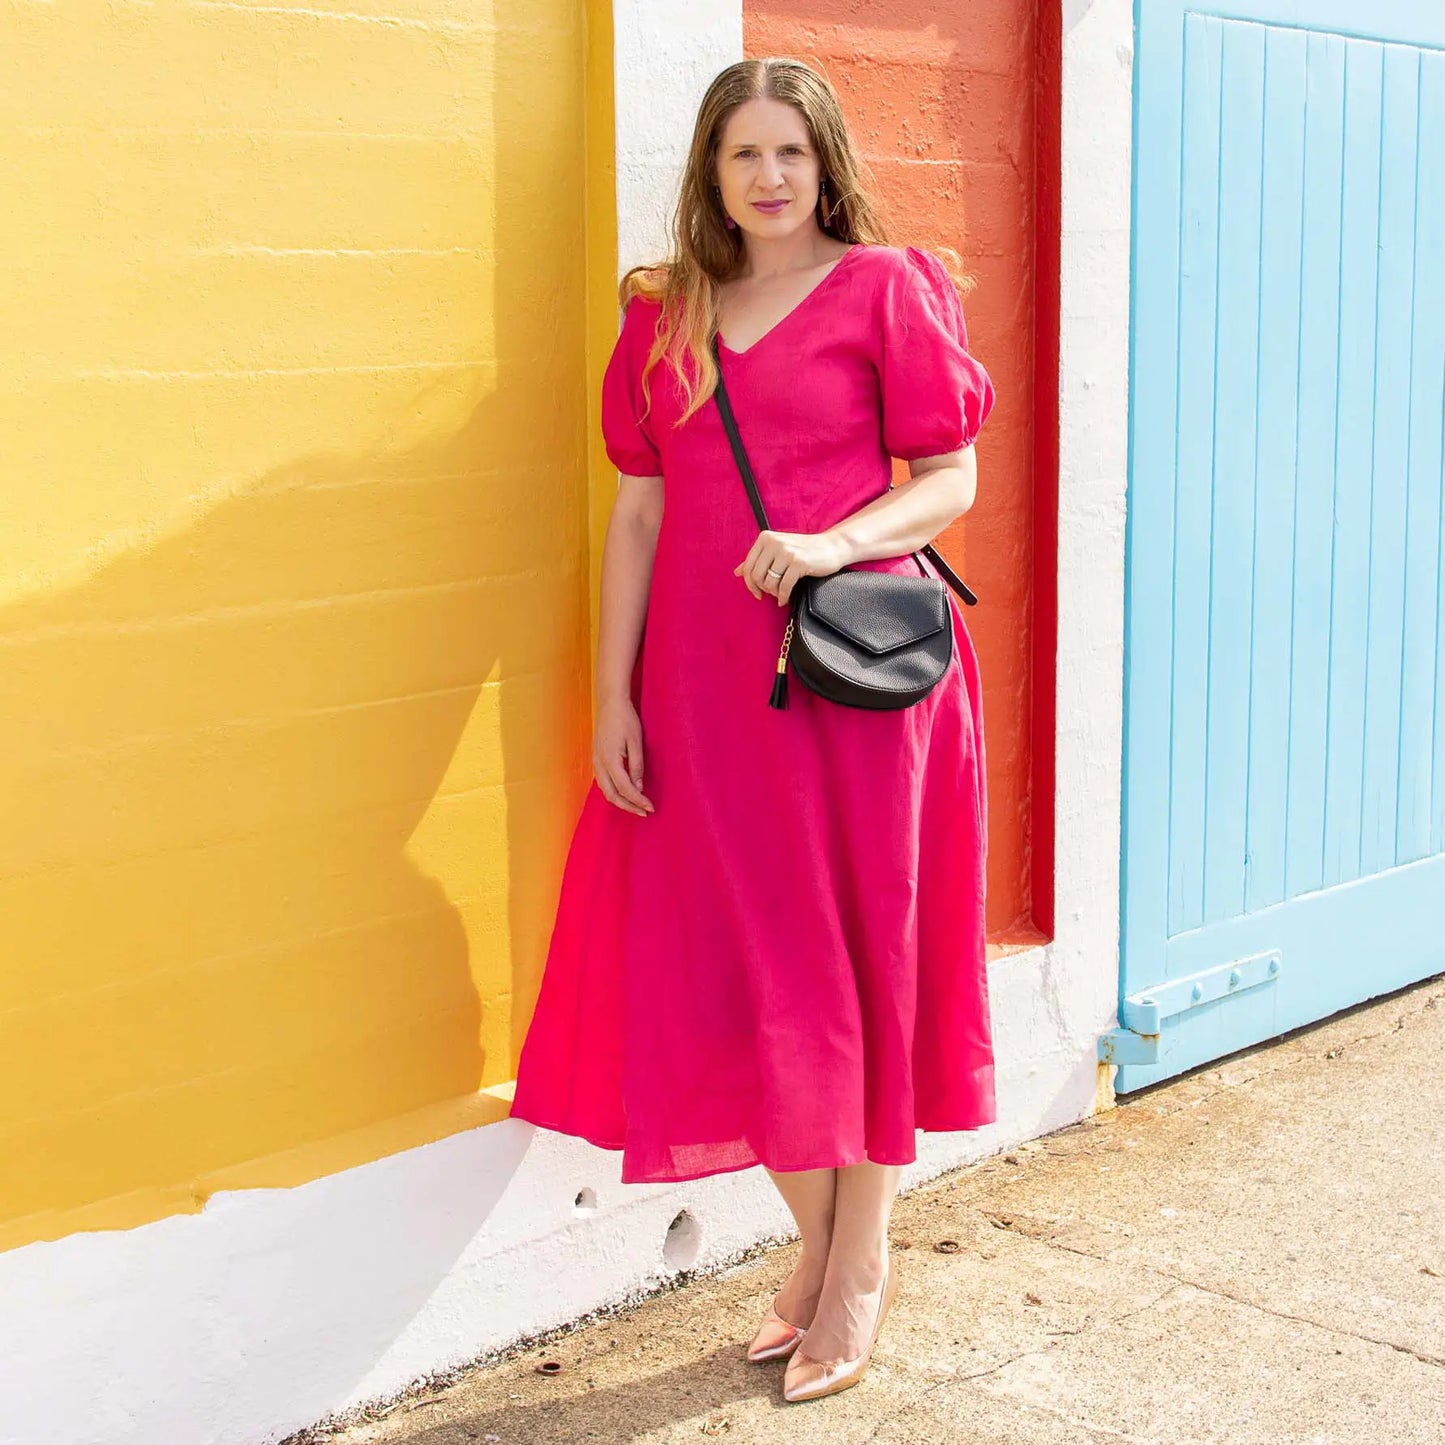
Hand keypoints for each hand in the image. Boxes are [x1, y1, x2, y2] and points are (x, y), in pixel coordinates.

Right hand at [593, 695, 653, 816]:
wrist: (610, 703)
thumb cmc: (625, 719)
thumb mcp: (636, 742)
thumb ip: (637, 766)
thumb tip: (639, 787)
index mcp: (610, 761)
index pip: (625, 789)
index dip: (638, 801)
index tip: (650, 808)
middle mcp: (599, 764)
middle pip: (612, 795)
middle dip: (628, 806)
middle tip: (644, 812)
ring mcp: (595, 761)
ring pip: (605, 790)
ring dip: (620, 801)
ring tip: (635, 805)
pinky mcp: (596, 758)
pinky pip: (602, 781)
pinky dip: (613, 791)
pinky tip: (623, 792)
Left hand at [734, 529, 850, 605]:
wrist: (831, 547)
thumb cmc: (803, 550)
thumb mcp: (778, 550)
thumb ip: (757, 559)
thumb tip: (737, 572)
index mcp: (765, 538)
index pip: (748, 567)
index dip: (750, 584)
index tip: (757, 593)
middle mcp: (774, 543)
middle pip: (756, 576)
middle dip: (763, 589)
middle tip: (771, 594)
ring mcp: (787, 552)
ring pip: (769, 582)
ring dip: (774, 593)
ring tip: (780, 594)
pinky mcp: (799, 563)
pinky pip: (784, 586)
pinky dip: (783, 596)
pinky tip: (785, 599)